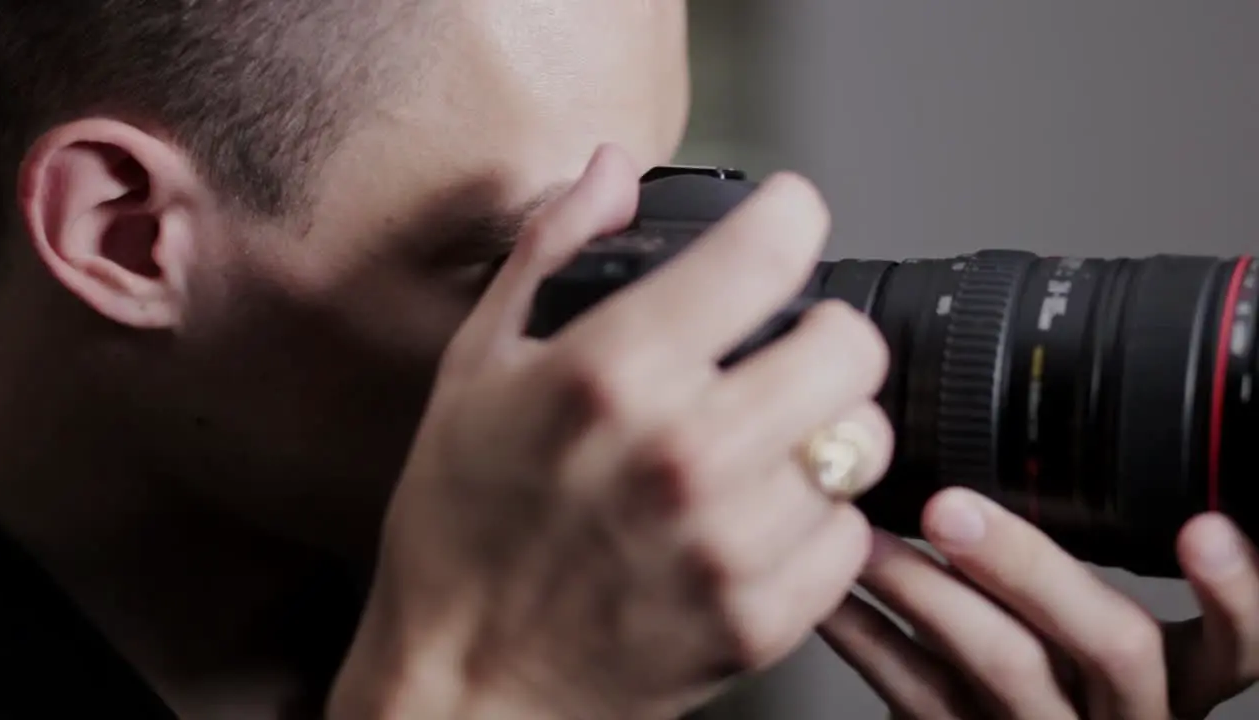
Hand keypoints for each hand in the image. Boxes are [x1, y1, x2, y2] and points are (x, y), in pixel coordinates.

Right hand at [329, 146, 894, 719]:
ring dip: (822, 432)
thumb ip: (552, 252)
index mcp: (611, 373)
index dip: (789, 216)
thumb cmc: (460, 525)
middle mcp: (683, 453)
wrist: (467, 683)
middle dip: (822, 334)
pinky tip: (757, 519)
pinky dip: (818, 521)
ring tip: (764, 445)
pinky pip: (850, 537)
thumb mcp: (477, 367)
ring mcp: (728, 543)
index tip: (784, 221)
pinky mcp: (759, 618)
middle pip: (849, 347)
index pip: (770, 251)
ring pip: (861, 444)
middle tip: (783, 352)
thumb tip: (610, 172)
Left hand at [819, 487, 1258, 719]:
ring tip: (864, 536)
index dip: (1233, 590)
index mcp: (1175, 673)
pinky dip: (865, 636)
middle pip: (1112, 643)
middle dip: (1030, 565)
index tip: (1202, 526)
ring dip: (925, 589)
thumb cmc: (1059, 683)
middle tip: (951, 509)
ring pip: (1006, 667)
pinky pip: (917, 697)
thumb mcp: (1097, 635)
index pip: (1238, 642)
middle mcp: (1127, 712)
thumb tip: (1024, 447)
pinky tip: (830, 593)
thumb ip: (1087, 575)